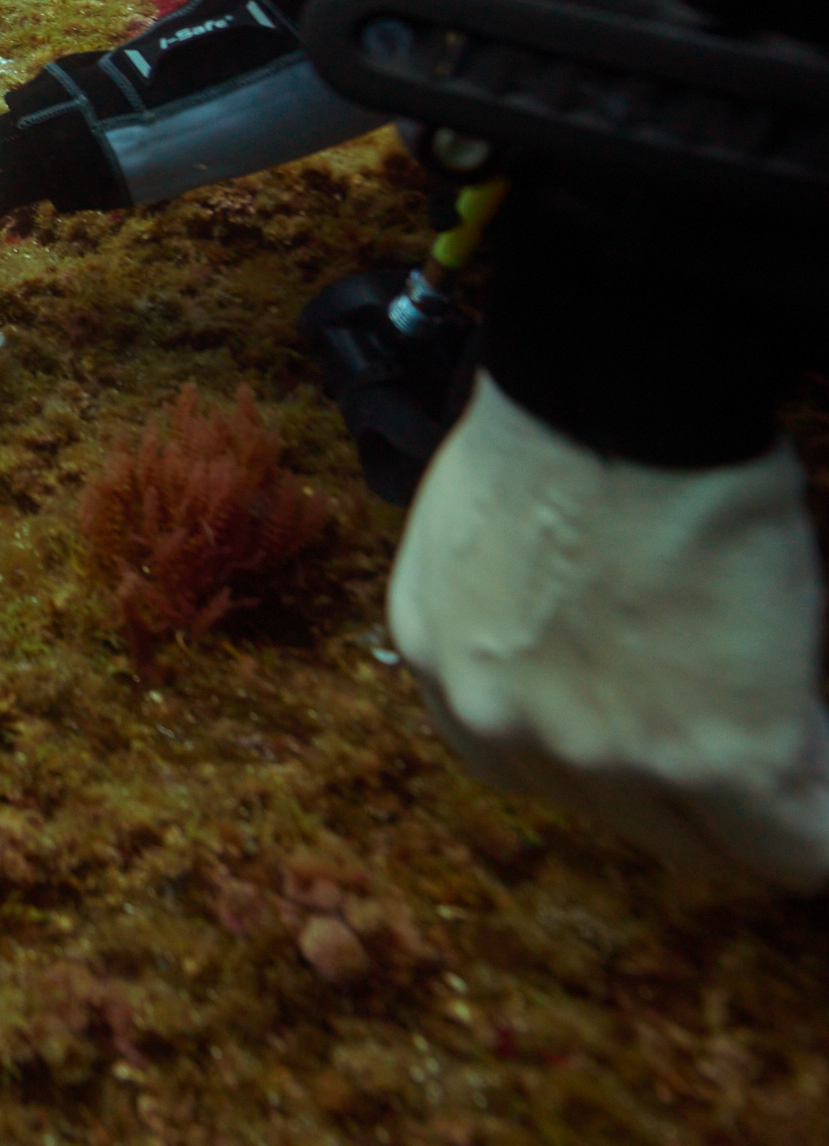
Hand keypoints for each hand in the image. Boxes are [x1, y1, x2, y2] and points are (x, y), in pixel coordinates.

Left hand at [388, 372, 828, 887]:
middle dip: (681, 792)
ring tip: (798, 755)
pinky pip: (799, 841)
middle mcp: (503, 724)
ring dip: (758, 806)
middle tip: (740, 743)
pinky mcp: (719, 757)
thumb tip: (591, 644)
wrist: (618, 390)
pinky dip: (826, 830)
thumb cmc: (564, 419)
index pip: (519, 763)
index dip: (603, 758)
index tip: (656, 743)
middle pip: (613, 814)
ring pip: (706, 839)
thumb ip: (518, 614)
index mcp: (440, 658)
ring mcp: (605, 753)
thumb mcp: (485, 528)